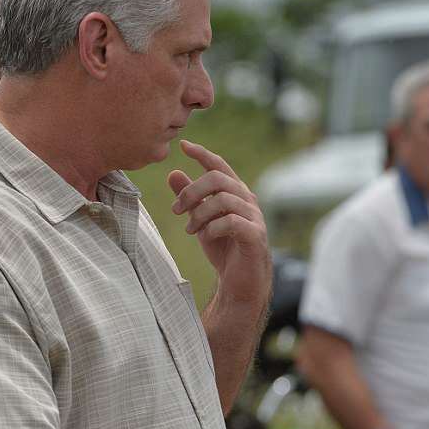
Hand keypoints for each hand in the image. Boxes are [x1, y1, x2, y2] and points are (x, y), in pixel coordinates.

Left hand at [167, 140, 270, 304]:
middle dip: (192, 191)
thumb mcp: (200, 220)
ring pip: (223, 199)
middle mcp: (247, 200)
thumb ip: (190, 198)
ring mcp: (254, 217)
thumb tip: (172, 173)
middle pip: (218, 179)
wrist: (240, 282)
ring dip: (199, 213)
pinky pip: (231, 221)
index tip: (183, 146)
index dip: (202, 154)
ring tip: (189, 229)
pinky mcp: (255, 236)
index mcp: (235, 193)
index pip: (219, 166)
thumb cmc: (223, 248)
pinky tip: (205, 236)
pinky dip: (212, 227)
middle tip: (175, 209)